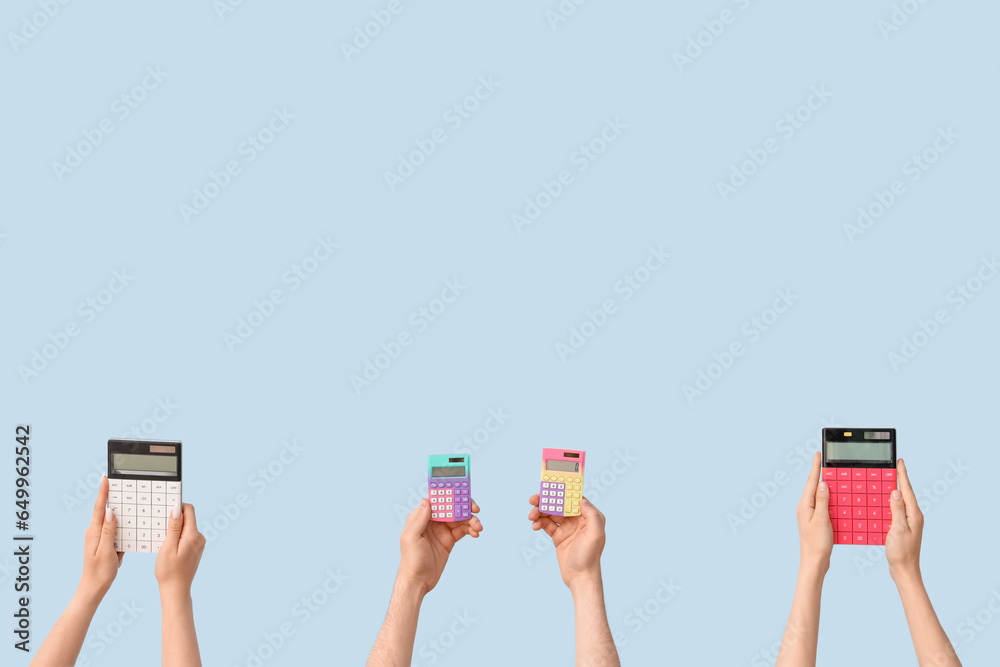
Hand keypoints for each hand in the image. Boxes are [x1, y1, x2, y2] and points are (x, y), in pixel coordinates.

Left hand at [79, 476, 122, 599]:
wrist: (94, 588)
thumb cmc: (99, 572)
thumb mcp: (105, 552)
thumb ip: (108, 531)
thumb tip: (110, 512)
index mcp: (94, 532)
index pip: (99, 508)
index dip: (103, 492)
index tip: (106, 478)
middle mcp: (95, 532)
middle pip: (104, 510)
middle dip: (111, 496)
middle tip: (119, 482)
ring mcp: (100, 537)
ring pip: (111, 519)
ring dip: (118, 510)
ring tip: (128, 499)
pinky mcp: (105, 542)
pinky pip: (114, 529)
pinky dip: (121, 523)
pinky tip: (129, 521)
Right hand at [155, 503, 205, 598]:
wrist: (176, 590)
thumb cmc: (169, 571)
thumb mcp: (168, 547)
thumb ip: (174, 528)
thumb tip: (177, 510)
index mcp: (193, 535)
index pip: (189, 511)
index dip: (178, 506)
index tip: (165, 508)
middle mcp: (199, 538)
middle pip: (188, 519)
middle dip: (175, 519)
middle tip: (160, 525)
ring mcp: (199, 544)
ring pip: (187, 528)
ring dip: (175, 529)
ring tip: (163, 539)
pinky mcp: (196, 549)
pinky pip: (187, 537)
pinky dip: (178, 537)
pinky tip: (168, 546)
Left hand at [398, 498, 482, 594]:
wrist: (419, 581)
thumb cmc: (411, 560)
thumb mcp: (411, 537)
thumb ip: (419, 519)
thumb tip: (427, 500)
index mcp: (421, 518)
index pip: (438, 501)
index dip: (450, 496)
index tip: (462, 495)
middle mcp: (432, 522)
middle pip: (452, 508)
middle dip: (464, 507)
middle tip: (475, 509)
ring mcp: (441, 531)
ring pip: (459, 519)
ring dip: (471, 520)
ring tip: (478, 527)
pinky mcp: (449, 540)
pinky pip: (462, 530)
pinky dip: (470, 529)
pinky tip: (475, 533)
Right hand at [528, 495, 605, 589]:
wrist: (580, 578)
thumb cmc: (590, 557)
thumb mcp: (595, 535)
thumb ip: (591, 515)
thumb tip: (582, 500)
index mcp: (589, 517)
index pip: (573, 499)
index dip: (561, 492)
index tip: (549, 487)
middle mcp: (578, 520)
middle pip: (559, 504)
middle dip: (546, 501)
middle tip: (533, 500)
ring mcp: (567, 528)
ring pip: (551, 514)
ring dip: (539, 512)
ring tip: (531, 516)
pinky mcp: (558, 536)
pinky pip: (546, 525)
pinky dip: (539, 523)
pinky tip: (534, 526)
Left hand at [795, 453, 832, 572]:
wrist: (814, 561)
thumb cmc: (817, 543)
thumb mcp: (822, 519)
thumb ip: (823, 501)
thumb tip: (823, 484)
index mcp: (804, 505)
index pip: (811, 481)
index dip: (816, 467)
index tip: (818, 454)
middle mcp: (805, 507)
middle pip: (814, 487)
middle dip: (821, 474)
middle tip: (826, 462)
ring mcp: (809, 514)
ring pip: (819, 496)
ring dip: (826, 487)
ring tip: (833, 476)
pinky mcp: (815, 521)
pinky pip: (823, 505)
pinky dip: (829, 500)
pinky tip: (836, 498)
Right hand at [886, 458, 922, 582]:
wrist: (904, 570)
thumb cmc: (902, 552)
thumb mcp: (898, 529)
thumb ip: (897, 510)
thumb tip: (895, 492)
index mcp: (914, 514)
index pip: (907, 490)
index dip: (903, 474)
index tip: (900, 461)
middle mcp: (913, 516)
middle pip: (904, 493)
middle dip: (898, 479)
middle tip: (891, 467)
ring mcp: (908, 522)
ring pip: (899, 501)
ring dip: (892, 490)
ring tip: (885, 479)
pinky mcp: (901, 527)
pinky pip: (895, 510)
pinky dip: (888, 503)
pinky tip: (881, 501)